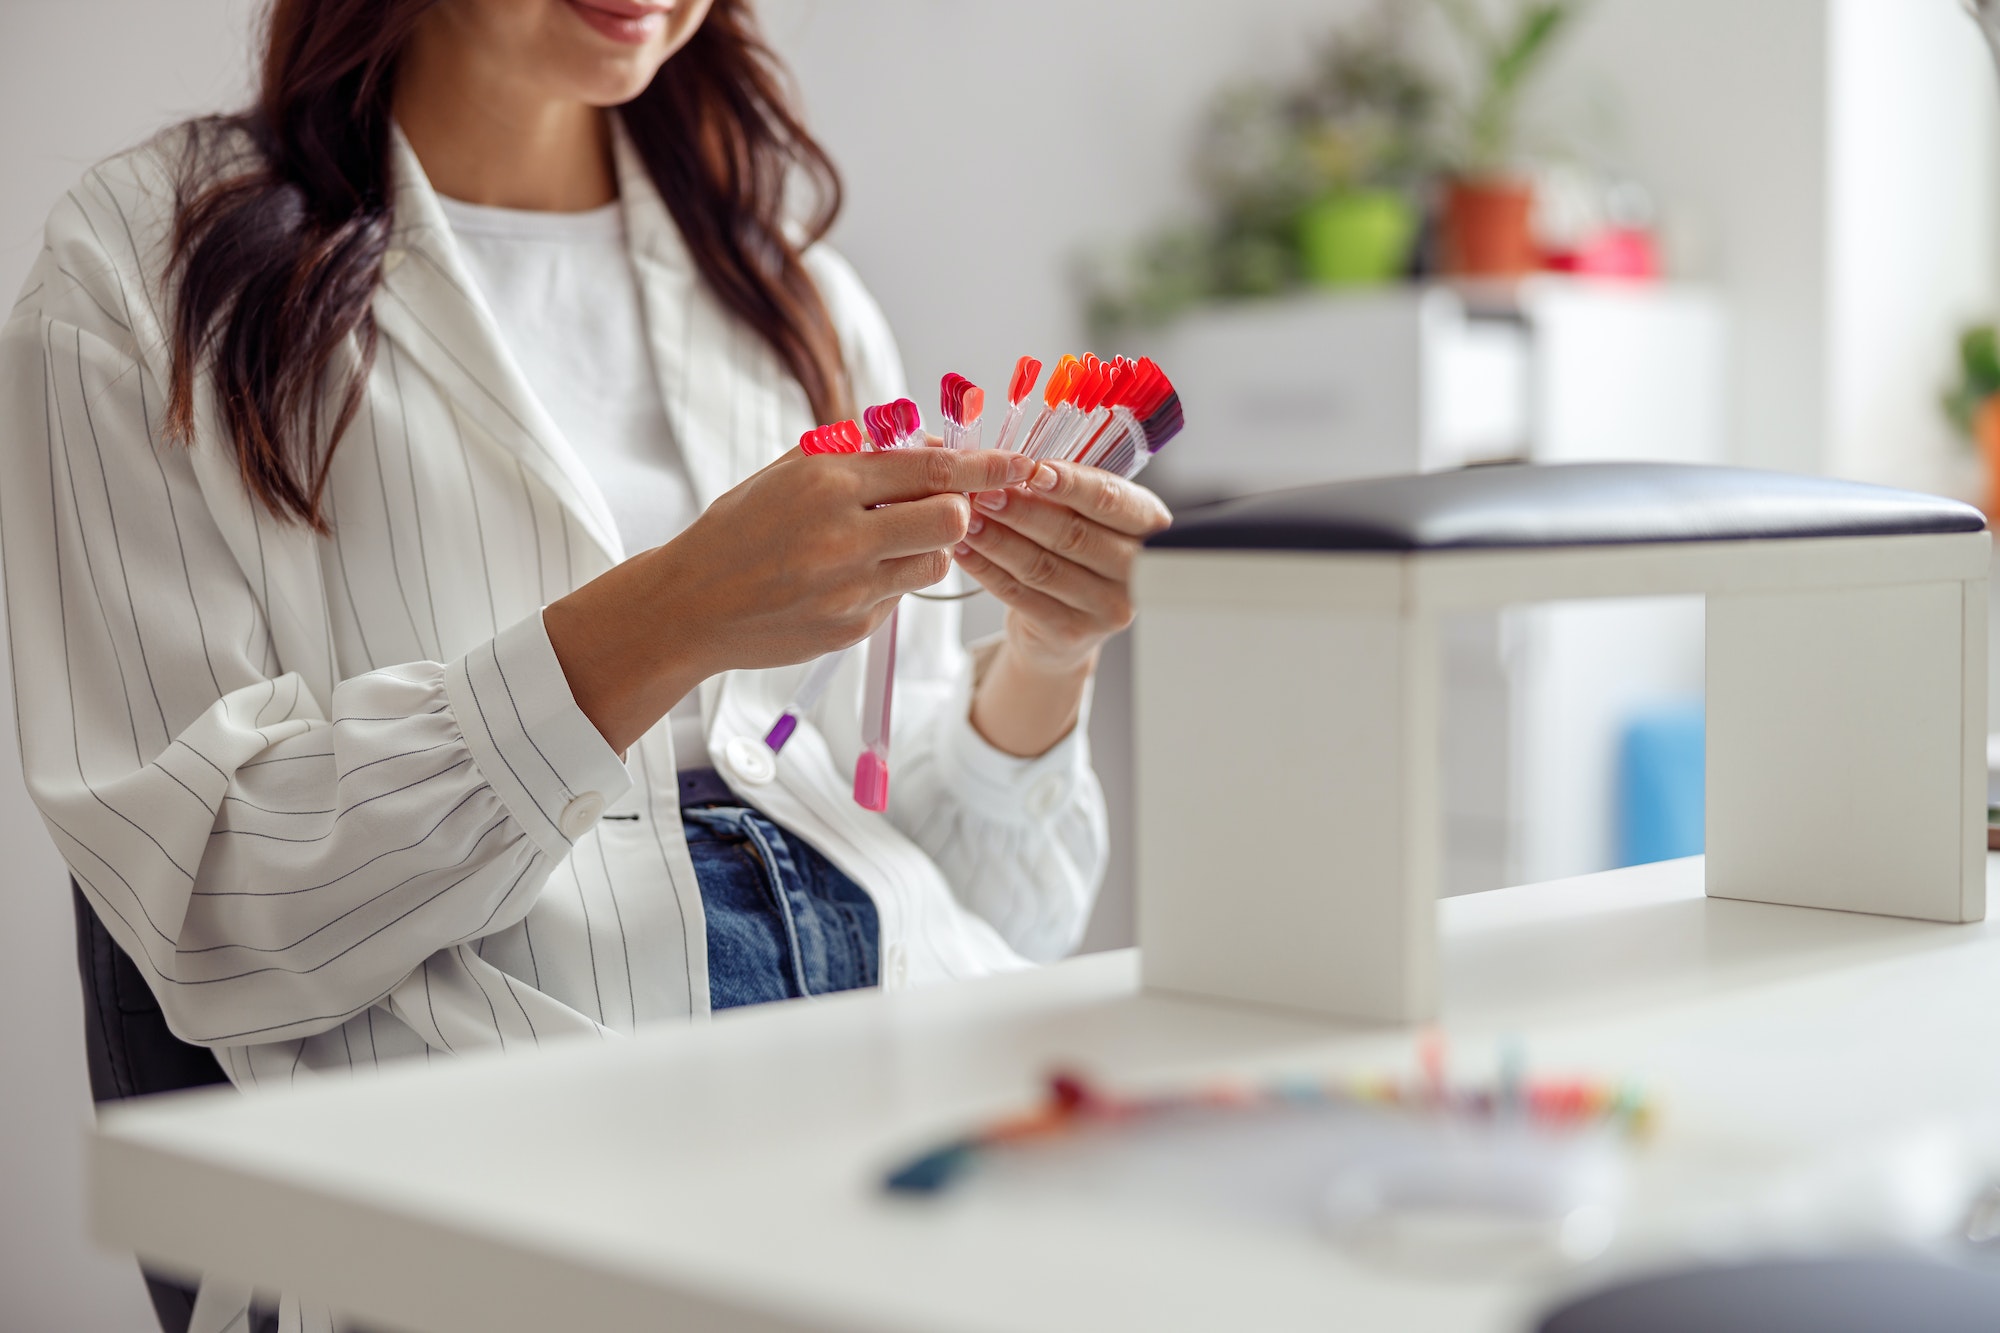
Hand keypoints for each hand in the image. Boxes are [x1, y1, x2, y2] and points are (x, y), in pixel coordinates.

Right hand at [547, 447, 1034, 752]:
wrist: (690, 604)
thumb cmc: (742, 528)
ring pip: (934, 564)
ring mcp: (848, 586)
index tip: (1020, 463)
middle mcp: (843, 532)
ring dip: (924, 552)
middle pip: (950, 519)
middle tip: (939, 511)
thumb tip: (929, 444)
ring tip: (881, 546)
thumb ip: (857, 454)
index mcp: (828, 480)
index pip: (929, 468)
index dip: (983, 466)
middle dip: (957, 512)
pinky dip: (886, 585)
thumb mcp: (789, 472)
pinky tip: (842, 582)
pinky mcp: (851, 628)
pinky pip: (898, 599)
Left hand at [952, 461, 1171, 755]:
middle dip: (1022, 511)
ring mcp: (1107, 607)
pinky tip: (964, 551)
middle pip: (1074, 535)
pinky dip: (987, 571)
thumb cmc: (1077, 553)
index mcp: (1148, 526)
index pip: (1111, 501)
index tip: (1031, 470)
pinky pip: (1021, 596)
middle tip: (983, 492)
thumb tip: (1015, 464)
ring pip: (1043, 566)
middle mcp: (1135, 570)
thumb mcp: (1085, 514)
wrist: (1068, 623)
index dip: (1070, 484)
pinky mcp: (1072, 632)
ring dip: (998, 539)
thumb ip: (1064, 490)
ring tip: (966, 518)